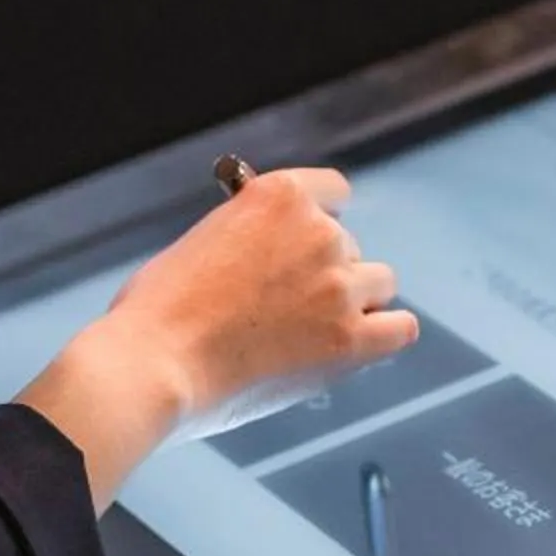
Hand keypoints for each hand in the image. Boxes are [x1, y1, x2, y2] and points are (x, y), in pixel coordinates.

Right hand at [104, 167, 417, 435]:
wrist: (155, 363)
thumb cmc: (159, 310)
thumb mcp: (202, 240)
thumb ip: (249, 238)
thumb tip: (269, 258)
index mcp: (279, 196)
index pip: (334, 192)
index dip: (320, 220)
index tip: (308, 243)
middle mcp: (319, 232)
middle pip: (350, 247)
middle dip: (324, 274)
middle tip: (287, 309)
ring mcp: (339, 286)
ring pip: (378, 285)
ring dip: (354, 304)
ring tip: (311, 333)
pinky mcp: (350, 339)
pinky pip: (400, 328)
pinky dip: (384, 334)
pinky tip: (360, 345)